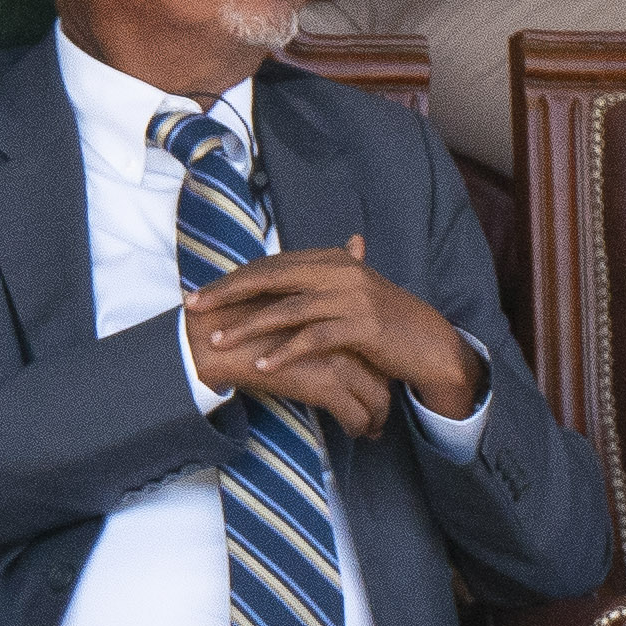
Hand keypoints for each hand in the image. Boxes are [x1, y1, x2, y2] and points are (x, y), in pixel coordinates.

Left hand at [186, 231, 484, 433]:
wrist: (431, 345)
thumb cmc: (387, 324)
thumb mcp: (352, 295)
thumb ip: (318, 282)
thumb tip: (283, 273)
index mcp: (333, 260)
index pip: (273, 264)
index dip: (234, 278)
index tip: (201, 292)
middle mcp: (341, 271)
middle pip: (272, 278)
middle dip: (229, 293)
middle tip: (194, 307)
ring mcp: (352, 298)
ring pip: (288, 310)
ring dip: (248, 327)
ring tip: (219, 342)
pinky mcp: (362, 327)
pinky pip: (314, 339)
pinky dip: (285, 352)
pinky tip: (262, 366)